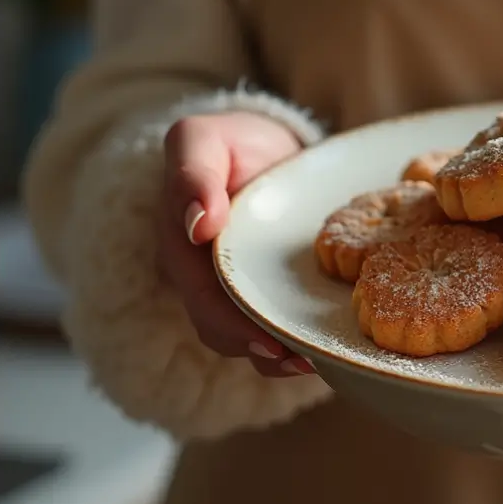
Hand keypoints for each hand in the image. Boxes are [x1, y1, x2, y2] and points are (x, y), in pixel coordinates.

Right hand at [157, 111, 315, 377]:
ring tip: (314, 363)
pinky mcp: (260, 291)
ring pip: (240, 335)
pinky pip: (266, 326)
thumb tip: (198, 224)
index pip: (200, 293)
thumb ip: (192, 174)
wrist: (258, 146)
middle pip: (219, 325)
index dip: (230, 323)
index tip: (267, 341)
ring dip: (274, 356)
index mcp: (180, 243)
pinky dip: (289, 344)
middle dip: (256, 348)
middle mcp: (198, 273)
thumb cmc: (230, 143)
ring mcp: (228, 286)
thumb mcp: (201, 139)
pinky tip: (322, 351)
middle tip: (300, 360)